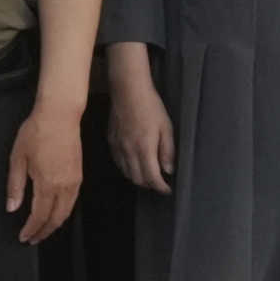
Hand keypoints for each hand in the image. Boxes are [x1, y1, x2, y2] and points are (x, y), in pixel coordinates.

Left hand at [5, 98, 84, 240]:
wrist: (59, 116)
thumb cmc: (36, 132)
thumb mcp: (18, 158)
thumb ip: (15, 186)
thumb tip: (12, 208)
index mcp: (47, 183)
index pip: (39, 216)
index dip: (31, 229)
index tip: (23, 237)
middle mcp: (64, 186)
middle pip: (55, 219)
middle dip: (44, 232)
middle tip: (32, 239)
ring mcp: (74, 182)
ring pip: (66, 213)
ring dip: (54, 225)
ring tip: (42, 230)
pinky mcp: (79, 176)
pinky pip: (72, 202)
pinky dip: (63, 213)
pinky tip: (55, 213)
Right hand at [104, 53, 176, 195]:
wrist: (128, 90)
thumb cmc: (150, 106)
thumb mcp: (166, 127)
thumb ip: (167, 151)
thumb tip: (168, 170)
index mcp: (144, 148)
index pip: (152, 177)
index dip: (161, 187)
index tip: (168, 189)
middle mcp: (128, 151)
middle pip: (137, 179)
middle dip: (150, 185)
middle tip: (160, 183)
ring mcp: (118, 146)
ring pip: (126, 173)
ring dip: (138, 178)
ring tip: (148, 175)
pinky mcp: (111, 141)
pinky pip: (118, 162)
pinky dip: (127, 168)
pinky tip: (134, 164)